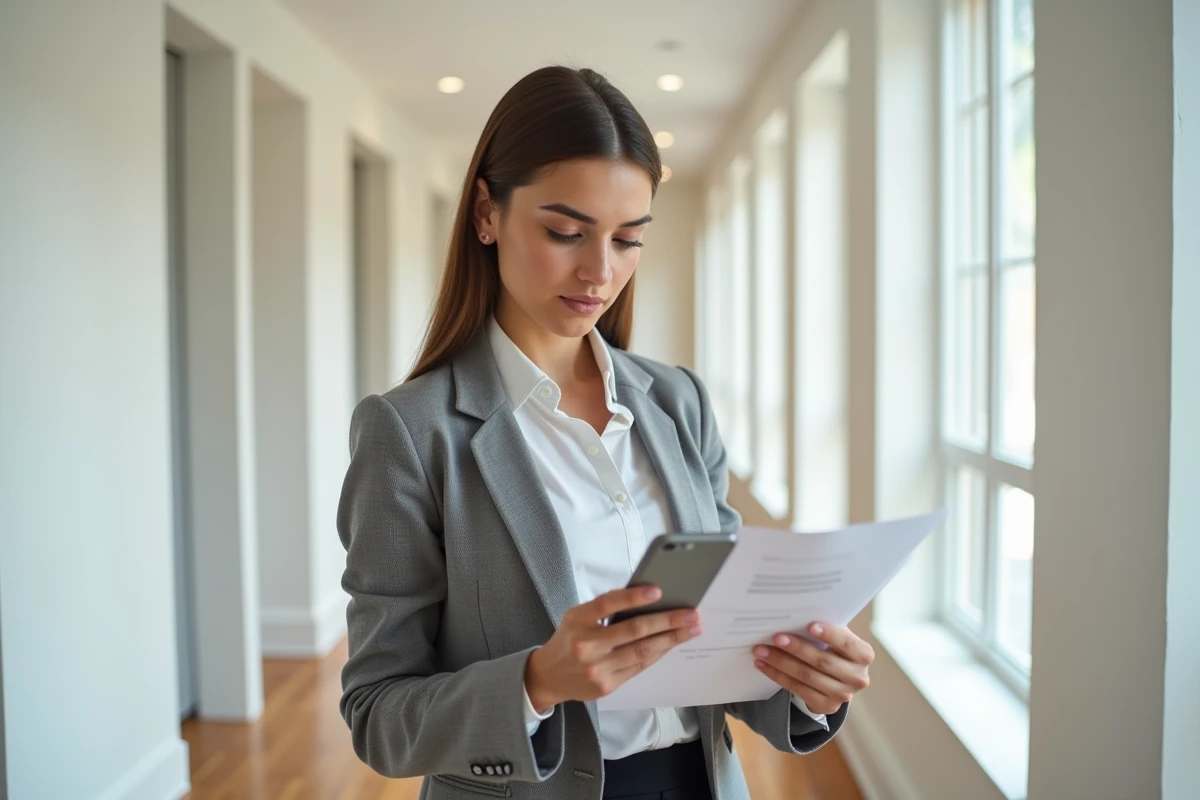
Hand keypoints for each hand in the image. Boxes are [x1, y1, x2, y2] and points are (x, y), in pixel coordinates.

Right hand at [524, 586, 703, 712]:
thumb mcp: (577, 617)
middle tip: (692, 614)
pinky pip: (639, 667)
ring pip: (642, 651)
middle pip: (633, 631)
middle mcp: (586, 645)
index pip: (607, 604)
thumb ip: (604, 609)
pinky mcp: (606, 685)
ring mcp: (597, 668)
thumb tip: (648, 599)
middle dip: (668, 621)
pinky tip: (672, 644)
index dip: (633, 597)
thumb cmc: (569, 639)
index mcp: (577, 620)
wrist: (548, 676)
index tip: (658, 591)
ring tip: (691, 629)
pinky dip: (658, 653)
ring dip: (671, 639)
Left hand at [753, 623, 873, 715]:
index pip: (847, 644)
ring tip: (761, 651)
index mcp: (863, 655)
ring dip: (780, 662)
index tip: (809, 625)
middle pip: (822, 661)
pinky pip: (798, 689)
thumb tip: (797, 614)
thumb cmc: (834, 649)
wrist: (838, 680)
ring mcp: (843, 695)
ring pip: (807, 676)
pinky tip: (763, 665)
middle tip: (775, 637)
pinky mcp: (826, 706)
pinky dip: (778, 676)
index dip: (829, 635)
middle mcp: (857, 677)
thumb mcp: (837, 638)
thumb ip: (827, 628)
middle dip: (796, 648)